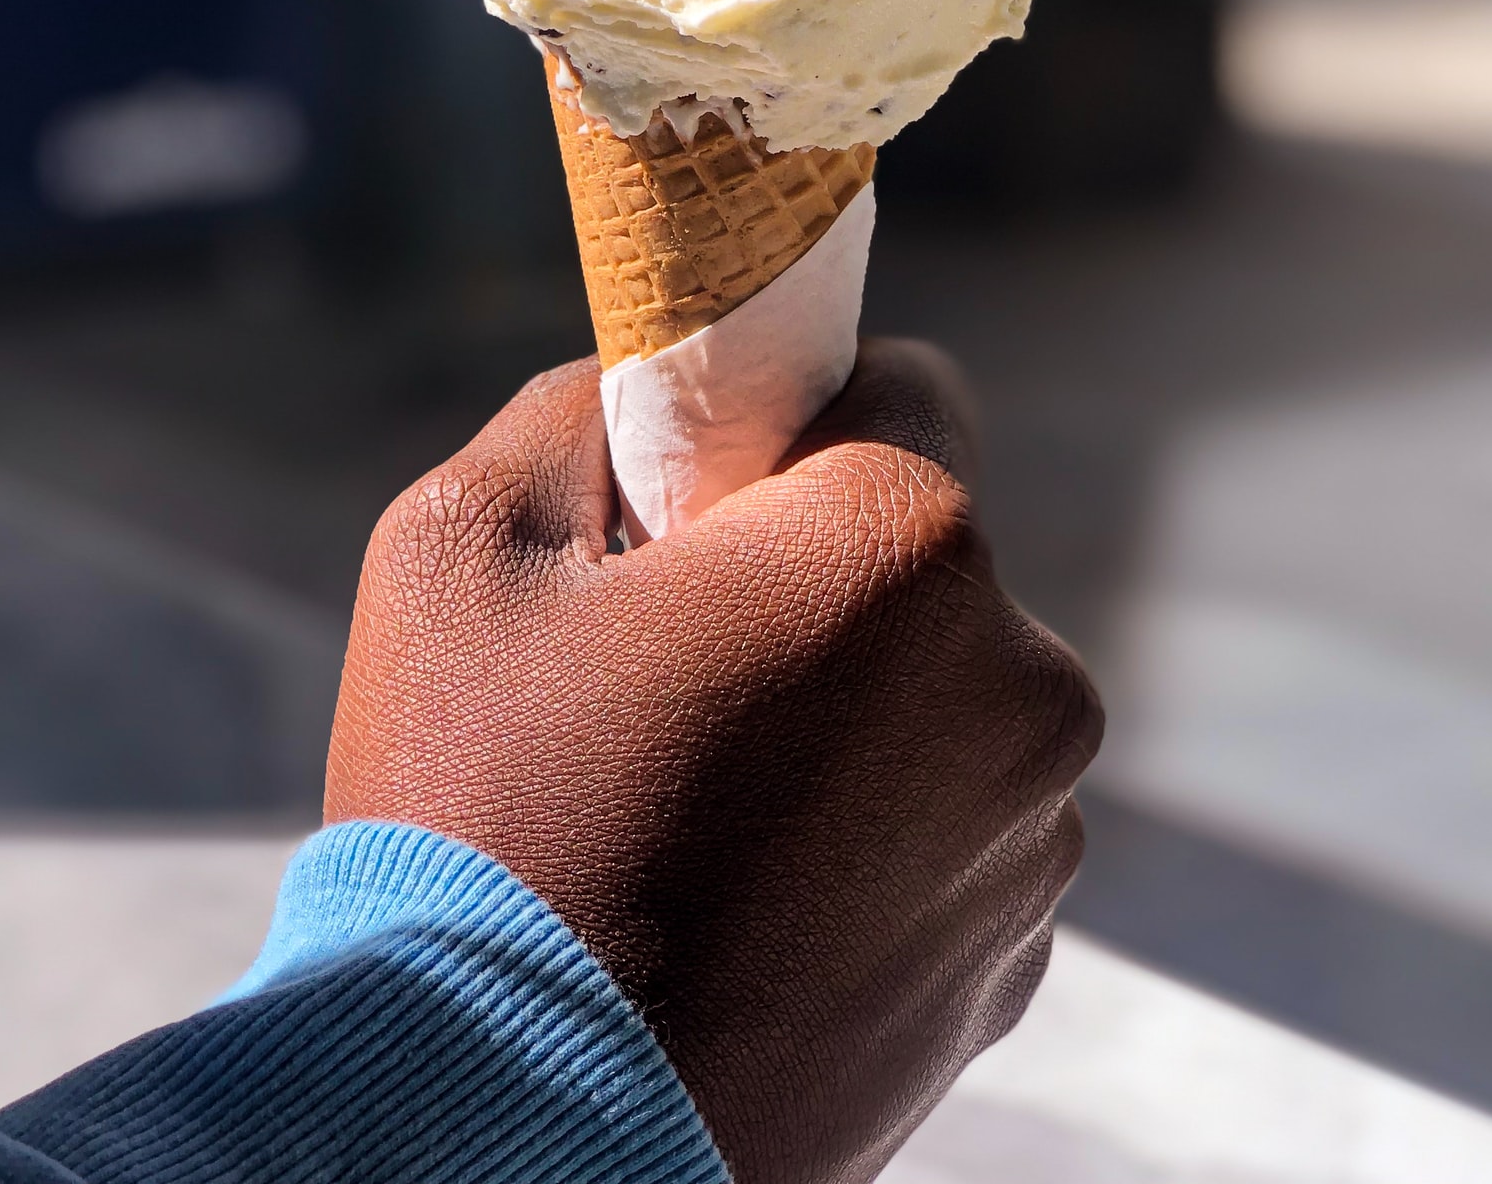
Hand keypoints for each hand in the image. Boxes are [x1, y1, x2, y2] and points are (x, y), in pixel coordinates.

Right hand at [324, 340, 1100, 1183]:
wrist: (510, 1142)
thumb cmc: (481, 830)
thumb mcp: (462, 545)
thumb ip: (577, 414)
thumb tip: (643, 384)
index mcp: (905, 548)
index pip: (902, 386)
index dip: (790, 425)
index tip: (701, 498)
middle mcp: (1019, 682)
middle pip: (919, 555)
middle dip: (812, 578)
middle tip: (669, 670)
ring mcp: (1029, 842)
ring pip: (936, 699)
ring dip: (847, 717)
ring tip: (690, 811)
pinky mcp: (1012, 968)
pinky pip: (945, 833)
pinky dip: (867, 843)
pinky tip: (740, 904)